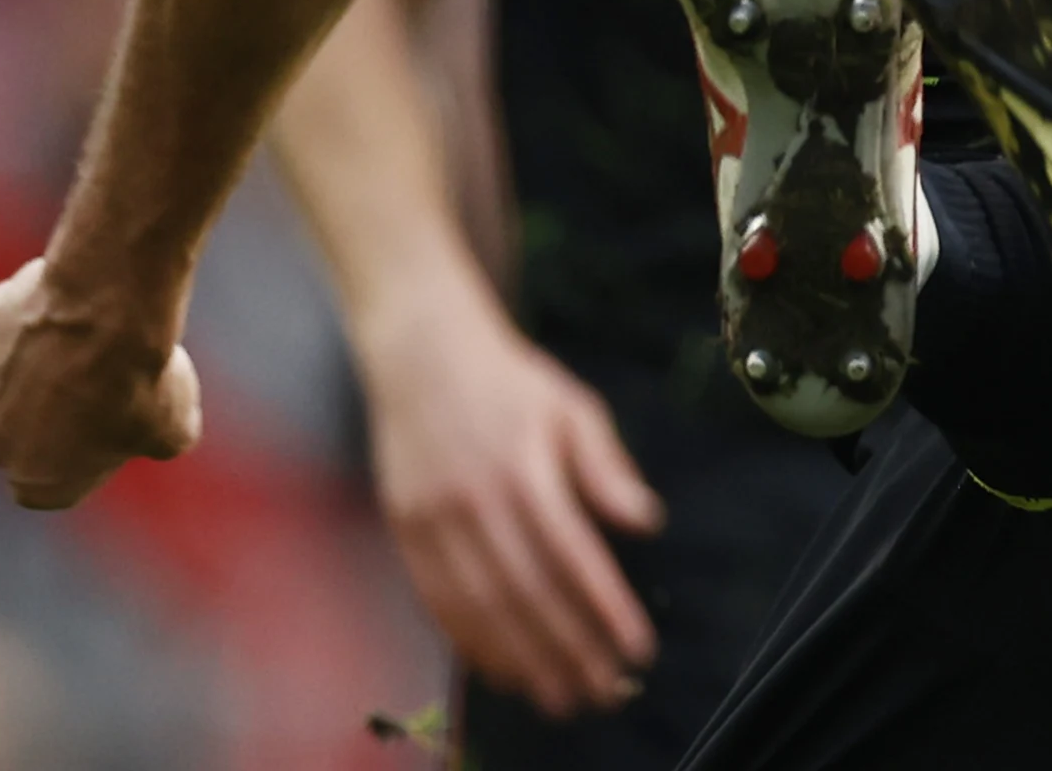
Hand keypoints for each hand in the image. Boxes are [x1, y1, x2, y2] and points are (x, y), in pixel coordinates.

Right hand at [0, 257, 203, 508]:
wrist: (106, 314)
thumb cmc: (138, 381)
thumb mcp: (173, 428)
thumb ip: (158, 441)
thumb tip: (164, 435)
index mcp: (34, 481)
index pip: (55, 485)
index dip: (90, 458)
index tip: (117, 430)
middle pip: (20, 434)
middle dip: (52, 413)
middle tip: (102, 382)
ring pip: (7, 378)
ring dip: (38, 365)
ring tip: (93, 340)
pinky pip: (10, 328)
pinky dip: (36, 320)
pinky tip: (77, 305)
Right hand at [356, 302, 665, 717]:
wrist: (422, 354)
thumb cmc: (511, 383)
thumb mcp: (573, 408)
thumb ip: (607, 469)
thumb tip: (647, 522)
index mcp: (524, 471)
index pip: (573, 557)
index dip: (604, 609)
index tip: (636, 649)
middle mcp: (476, 503)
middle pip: (527, 594)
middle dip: (567, 650)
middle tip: (602, 692)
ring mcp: (433, 521)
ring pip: (480, 607)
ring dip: (522, 659)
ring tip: (559, 696)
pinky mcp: (404, 531)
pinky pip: (438, 600)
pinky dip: (470, 642)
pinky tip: (501, 669)